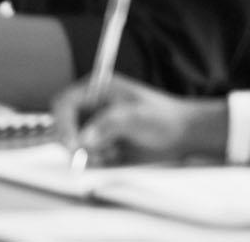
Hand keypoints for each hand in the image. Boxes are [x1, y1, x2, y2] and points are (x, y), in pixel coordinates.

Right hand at [50, 76, 227, 166]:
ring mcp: (96, 125)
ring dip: (87, 152)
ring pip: (74, 142)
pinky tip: (115, 157)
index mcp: (96, 90)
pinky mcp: (103, 143)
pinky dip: (96, 159)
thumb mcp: (137, 116)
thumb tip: (85, 138)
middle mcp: (92, 107)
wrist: (186, 134)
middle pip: (64, 124)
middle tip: (83, 155)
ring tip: (111, 153)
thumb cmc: (165, 118)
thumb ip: (108, 124)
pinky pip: (87, 154)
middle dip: (73, 140)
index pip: (65, 103)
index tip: (73, 143)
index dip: (63, 122)